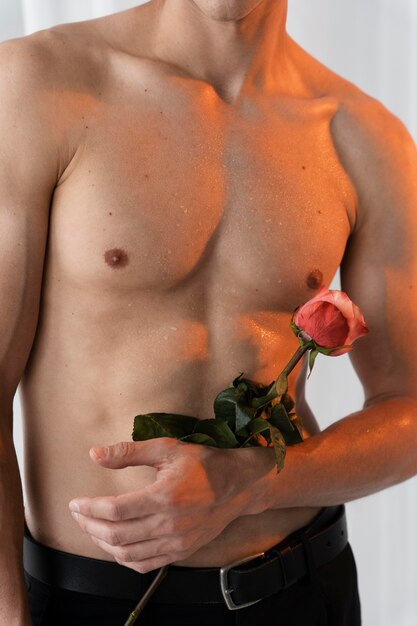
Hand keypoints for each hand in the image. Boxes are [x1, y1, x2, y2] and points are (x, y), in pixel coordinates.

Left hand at [69, 438, 273, 572]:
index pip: (115, 510)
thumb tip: (95, 454)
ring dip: (103, 544)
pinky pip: (144, 565)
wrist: (238, 486)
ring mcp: (176, 542)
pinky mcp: (181, 552)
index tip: (75, 503)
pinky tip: (116, 545)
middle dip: (89, 526)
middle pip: (117, 535)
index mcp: (164, 496)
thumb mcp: (167, 449)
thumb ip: (129, 452)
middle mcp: (169, 524)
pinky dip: (124, 558)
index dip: (89, 509)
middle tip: (79, 514)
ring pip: (127, 554)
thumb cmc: (203, 463)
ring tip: (92, 528)